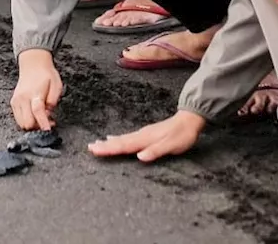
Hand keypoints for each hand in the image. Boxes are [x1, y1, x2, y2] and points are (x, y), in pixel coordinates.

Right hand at [11, 50, 63, 129]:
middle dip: (38, 126)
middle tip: (48, 121)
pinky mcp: (13, 102)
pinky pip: (18, 119)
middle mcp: (23, 98)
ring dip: (32, 125)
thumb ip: (53, 99)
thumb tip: (49, 111)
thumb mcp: (56, 84)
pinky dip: (26, 120)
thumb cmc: (45, 74)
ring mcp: (16, 101)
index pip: (37, 111)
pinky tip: (34, 114)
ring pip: (22, 123)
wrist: (32, 65)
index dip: (43, 123)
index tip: (48, 131)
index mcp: (35, 93)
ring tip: (41, 117)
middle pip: (27, 122)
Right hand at [88, 111, 205, 161]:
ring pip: (121, 138)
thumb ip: (156, 151)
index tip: (94, 150)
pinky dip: (117, 138)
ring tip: (95, 144)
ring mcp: (142, 133)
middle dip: (104, 145)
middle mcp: (141, 135)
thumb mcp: (172, 145)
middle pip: (119, 141)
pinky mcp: (145, 134)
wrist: (189, 120)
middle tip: (89, 148)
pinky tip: (112, 137)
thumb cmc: (182, 136)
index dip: (108, 149)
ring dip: (108, 142)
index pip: (123, 145)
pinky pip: (127, 137)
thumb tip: (140, 157)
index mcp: (145, 139)